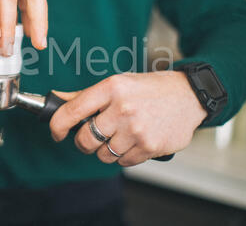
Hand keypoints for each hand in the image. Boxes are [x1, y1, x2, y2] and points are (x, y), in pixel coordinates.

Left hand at [49, 71, 206, 165]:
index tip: (57, 133)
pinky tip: (133, 141)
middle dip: (83, 143)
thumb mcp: (117, 83)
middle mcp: (122, 108)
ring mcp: (136, 129)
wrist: (189, 96)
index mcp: (110, 88)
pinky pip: (123, 162)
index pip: (72, 111)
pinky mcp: (150, 146)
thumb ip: (85, 95)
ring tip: (119, 136)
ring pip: (103, 154)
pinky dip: (124, 156)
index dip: (57, 126)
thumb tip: (56, 100)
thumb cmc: (149, 89)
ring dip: (106, 150)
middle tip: (91, 137)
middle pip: (85, 140)